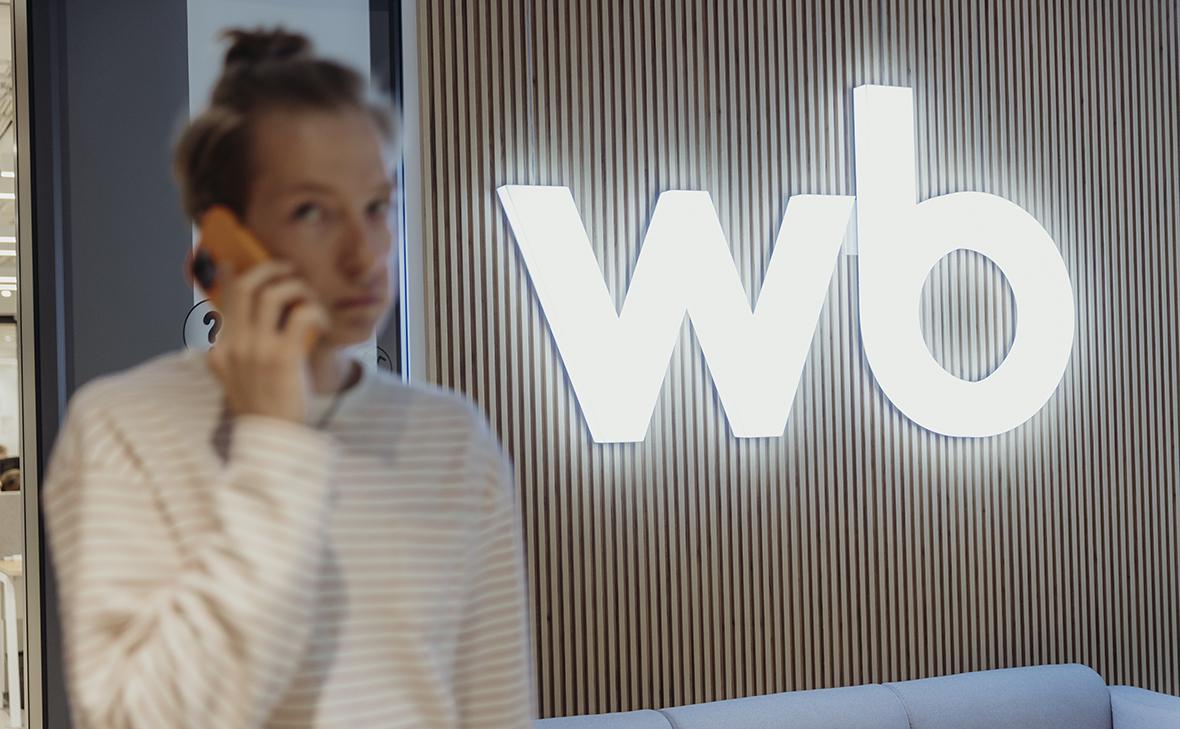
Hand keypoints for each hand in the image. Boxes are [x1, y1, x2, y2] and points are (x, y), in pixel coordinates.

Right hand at [207, 261, 328, 423]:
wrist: (274, 441)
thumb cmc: (265, 407)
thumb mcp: (239, 378)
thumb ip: (239, 350)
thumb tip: (247, 319)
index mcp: (221, 351)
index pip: (224, 299)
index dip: (234, 275)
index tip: (241, 263)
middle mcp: (234, 346)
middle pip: (246, 287)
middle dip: (270, 270)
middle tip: (289, 272)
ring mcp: (257, 350)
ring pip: (273, 294)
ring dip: (297, 287)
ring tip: (309, 297)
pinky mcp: (283, 357)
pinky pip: (301, 314)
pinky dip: (315, 311)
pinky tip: (323, 323)